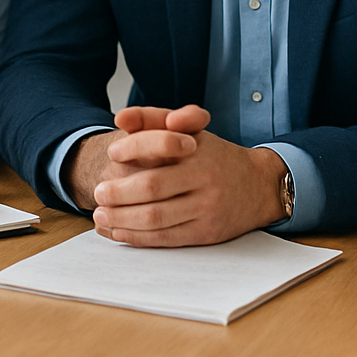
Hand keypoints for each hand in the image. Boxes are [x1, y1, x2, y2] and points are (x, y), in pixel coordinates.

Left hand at [75, 104, 288, 246]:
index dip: (132, 149)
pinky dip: (137, 237)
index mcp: (199, 148)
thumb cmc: (216, 156)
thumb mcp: (192, 129)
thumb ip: (155, 118)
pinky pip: (166, 238)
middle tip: (97, 193)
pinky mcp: (207, 233)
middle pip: (152, 187)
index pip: (159, 145)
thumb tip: (121, 117)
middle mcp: (205, 177)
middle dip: (118, 193)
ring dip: (121, 219)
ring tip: (101, 216)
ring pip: (155, 217)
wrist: (259, 186)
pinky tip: (119, 231)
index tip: (111, 153)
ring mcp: (207, 207)